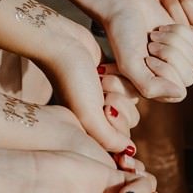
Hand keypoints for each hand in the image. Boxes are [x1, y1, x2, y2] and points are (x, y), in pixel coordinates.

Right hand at [38, 19, 137, 153]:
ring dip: (120, 87)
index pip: (120, 141)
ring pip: (132, 100)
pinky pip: (131, 84)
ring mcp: (105, 97)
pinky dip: (121, 76)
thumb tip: (129, 151)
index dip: (118, 125)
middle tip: (100, 91)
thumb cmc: (71, 78)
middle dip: (119, 103)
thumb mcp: (89, 115)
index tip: (104, 110)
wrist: (61, 42)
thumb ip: (109, 138)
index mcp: (89, 131)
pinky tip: (103, 68)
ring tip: (99, 78)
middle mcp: (97, 117)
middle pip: (130, 120)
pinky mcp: (112, 79)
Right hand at [92, 0, 192, 102]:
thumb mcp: (130, 65)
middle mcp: (170, 76)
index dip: (164, 71)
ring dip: (172, 42)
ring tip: (154, 36)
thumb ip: (150, 86)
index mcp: (155, 88)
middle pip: (189, 77)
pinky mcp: (186, 40)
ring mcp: (180, 58)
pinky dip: (178, 31)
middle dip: (169, 55)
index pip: (179, 90)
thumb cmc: (123, 35)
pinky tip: (162, 28)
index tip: (146, 58)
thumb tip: (180, 93)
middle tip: (150, 45)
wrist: (124, 5)